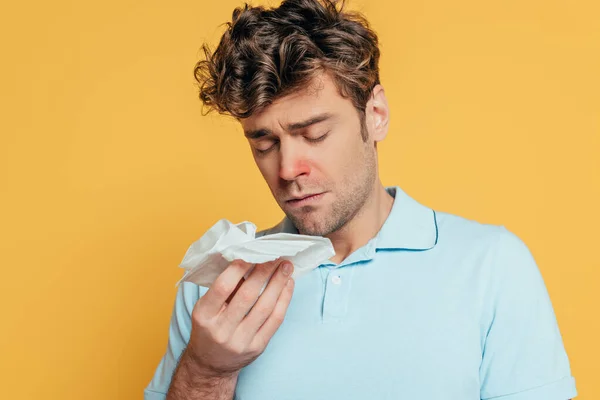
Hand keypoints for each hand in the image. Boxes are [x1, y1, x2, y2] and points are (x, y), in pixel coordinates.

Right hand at [184, 258, 294, 375]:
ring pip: (265, 307)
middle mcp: (221, 330)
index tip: (252, 253)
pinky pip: (275, 320)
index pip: (223, 287)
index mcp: (204, 315)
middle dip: (264, 272)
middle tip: (275, 256)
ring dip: (278, 283)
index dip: (239, 268)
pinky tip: (288, 285)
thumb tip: (249, 260)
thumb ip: (225, 287)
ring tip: (286, 267)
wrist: (210, 364)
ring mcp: (240, 341)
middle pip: (248, 295)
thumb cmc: (209, 327)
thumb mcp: (206, 307)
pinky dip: (284, 300)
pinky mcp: (257, 347)